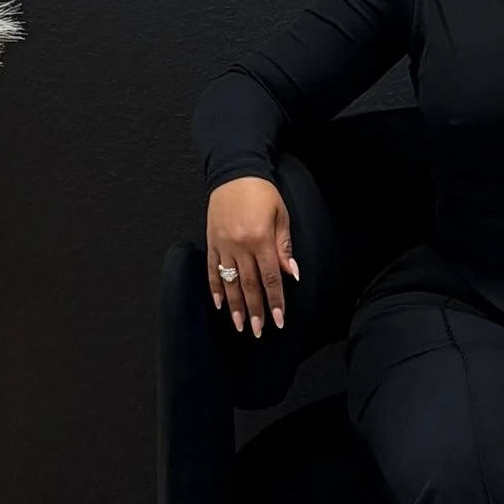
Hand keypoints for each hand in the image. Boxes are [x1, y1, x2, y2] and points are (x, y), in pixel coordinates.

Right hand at [206, 176, 298, 335]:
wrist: (234, 172)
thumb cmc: (262, 193)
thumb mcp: (281, 216)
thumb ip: (284, 246)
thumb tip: (292, 273)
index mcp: (261, 239)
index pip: (270, 278)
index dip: (275, 301)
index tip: (278, 320)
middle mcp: (240, 246)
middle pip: (249, 285)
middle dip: (255, 310)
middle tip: (258, 331)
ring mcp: (223, 245)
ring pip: (229, 282)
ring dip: (235, 306)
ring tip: (240, 325)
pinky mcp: (211, 241)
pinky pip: (212, 269)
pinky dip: (215, 288)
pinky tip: (219, 304)